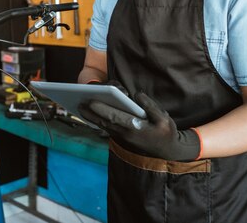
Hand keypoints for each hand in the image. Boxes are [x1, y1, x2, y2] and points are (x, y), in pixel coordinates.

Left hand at [78, 91, 200, 160]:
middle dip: (91, 113)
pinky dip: (97, 121)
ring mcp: (122, 137)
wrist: (167, 152)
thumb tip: (136, 95)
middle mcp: (125, 134)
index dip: (102, 109)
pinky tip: (91, 115)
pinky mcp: (122, 138)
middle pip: (104, 122)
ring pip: (104, 126)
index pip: (115, 117)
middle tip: (79, 103)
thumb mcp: (164, 118)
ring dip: (91, 118)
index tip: (91, 101)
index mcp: (135, 129)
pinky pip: (106, 129)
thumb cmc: (165, 133)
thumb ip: (150, 106)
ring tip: (81, 107)